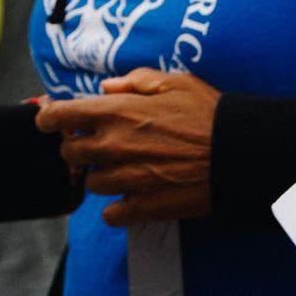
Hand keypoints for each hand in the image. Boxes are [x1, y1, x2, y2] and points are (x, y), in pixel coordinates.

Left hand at [33, 69, 219, 224]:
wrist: (244, 154)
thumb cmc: (213, 115)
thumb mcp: (179, 82)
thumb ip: (136, 81)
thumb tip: (107, 87)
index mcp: (117, 113)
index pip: (58, 116)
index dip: (51, 118)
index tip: (56, 122)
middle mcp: (114, 146)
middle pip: (70, 153)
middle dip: (80, 149)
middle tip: (103, 147)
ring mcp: (127, 179)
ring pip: (91, 184)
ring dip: (104, 177)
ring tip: (127, 172)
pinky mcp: (144, 206)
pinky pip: (110, 215)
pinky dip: (118, 209)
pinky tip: (134, 198)